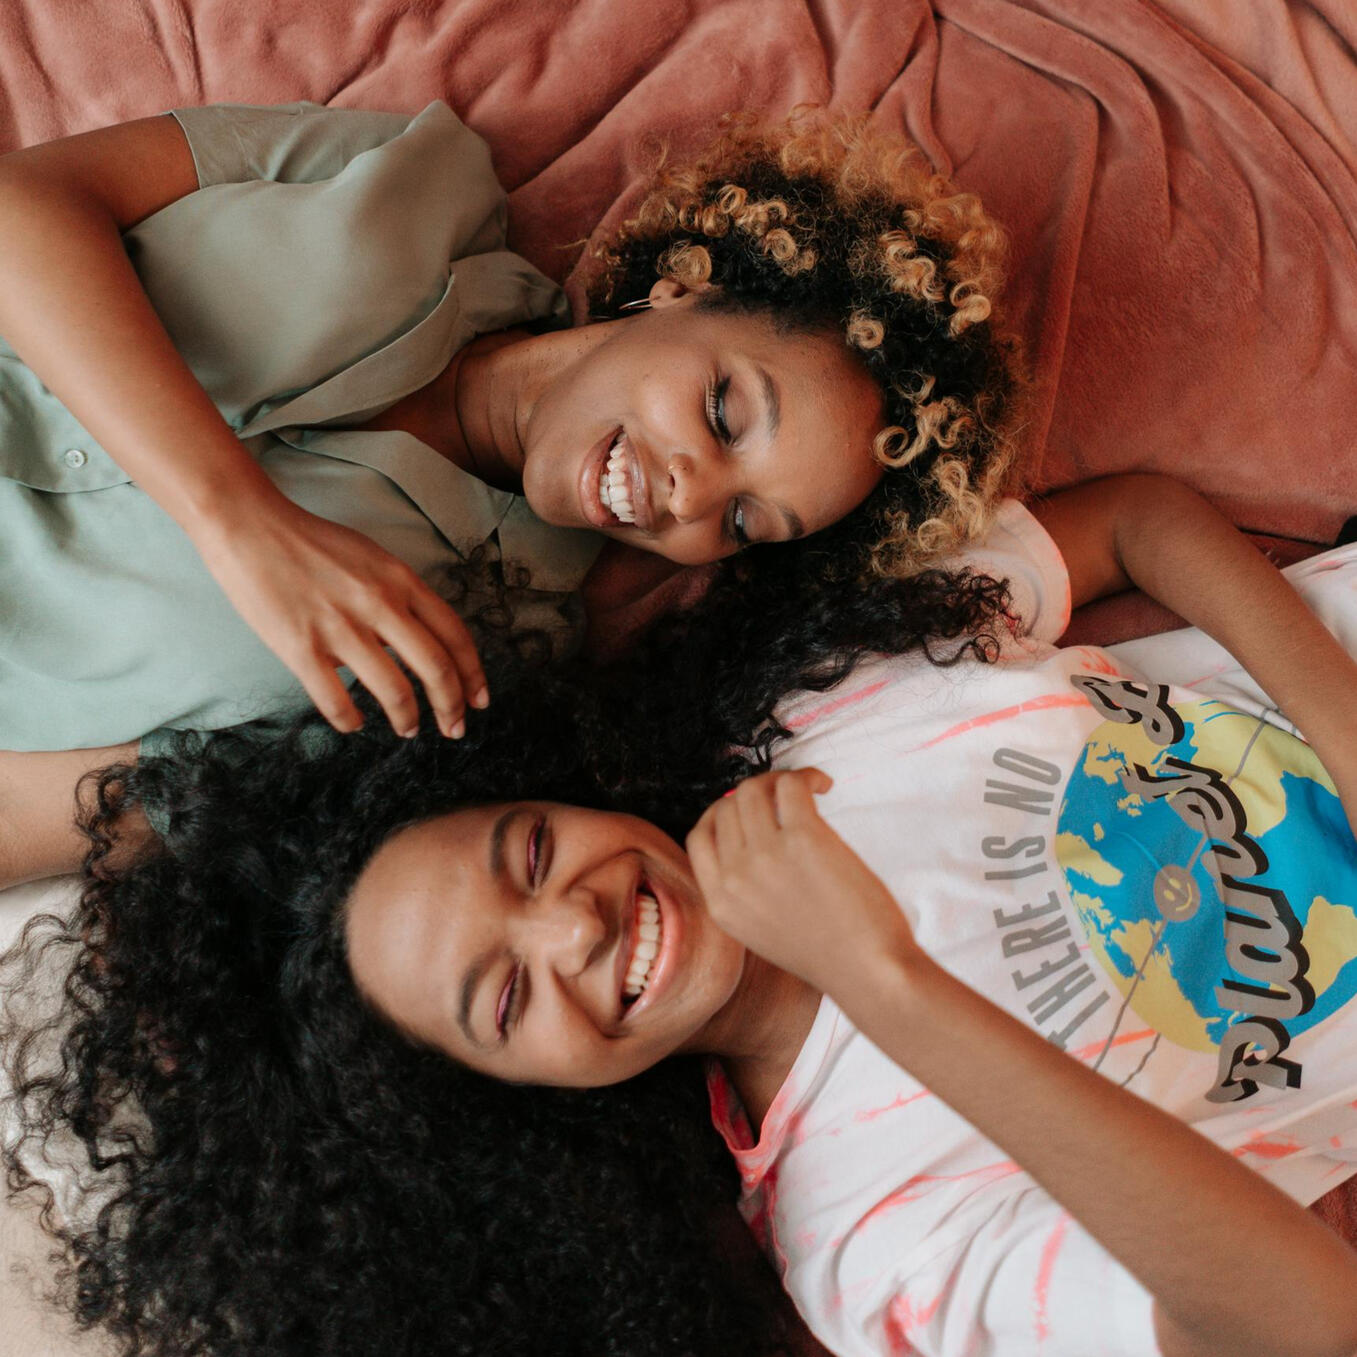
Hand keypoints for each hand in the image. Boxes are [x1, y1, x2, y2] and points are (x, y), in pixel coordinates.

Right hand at [191, 498, 486, 737]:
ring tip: (407, 729)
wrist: (250, 526)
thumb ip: (401, 596)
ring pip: (395, 691)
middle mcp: (379, 604)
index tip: (479, 700)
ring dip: (407, 720)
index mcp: (401, 581)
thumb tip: (419, 640)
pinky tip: (353, 724)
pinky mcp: (301, 647)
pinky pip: (336, 700)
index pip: (455, 635)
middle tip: (454, 729)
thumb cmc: (312, 543)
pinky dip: (350, 721)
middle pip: (436, 668)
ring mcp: (341, 627)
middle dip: (452, 707)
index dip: (473, 675)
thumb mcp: (374, 559)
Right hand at [686, 769, 914, 995]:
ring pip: (753, 789)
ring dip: (780, 780)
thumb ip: (745, 890)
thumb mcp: (761, 930)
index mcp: (720, 902)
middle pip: (726, 806)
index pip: (699, 836)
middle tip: (787, 795)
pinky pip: (790, 786)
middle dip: (756, 793)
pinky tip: (823, 787)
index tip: (750, 811)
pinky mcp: (802, 838)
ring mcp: (765, 856)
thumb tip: (750, 835)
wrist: (867, 971)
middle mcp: (734, 877)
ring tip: (808, 788)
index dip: (722, 814)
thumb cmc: (828, 952)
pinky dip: (807, 777)